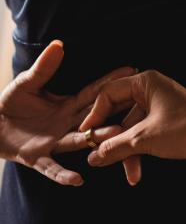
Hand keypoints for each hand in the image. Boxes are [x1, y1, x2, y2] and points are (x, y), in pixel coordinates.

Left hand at [0, 40, 136, 185]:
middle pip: (95, 120)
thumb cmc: (11, 103)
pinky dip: (64, 174)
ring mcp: (55, 142)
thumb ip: (44, 68)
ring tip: (113, 136)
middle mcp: (68, 125)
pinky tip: (77, 179)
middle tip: (136, 106)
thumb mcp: (27, 83)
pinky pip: (52, 168)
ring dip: (96, 139)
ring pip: (80, 141)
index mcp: (68, 106)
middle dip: (115, 112)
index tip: (132, 71)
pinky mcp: (37, 157)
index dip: (112, 83)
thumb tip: (59, 44)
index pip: (94, 94)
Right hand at [79, 70, 185, 185]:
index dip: (94, 117)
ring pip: (132, 128)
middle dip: (113, 139)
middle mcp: (150, 90)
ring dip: (129, 151)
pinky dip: (140, 151)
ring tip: (128, 174)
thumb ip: (115, 147)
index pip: (108, 95)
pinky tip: (135, 172)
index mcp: (143, 83)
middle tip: (100, 156)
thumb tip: (93, 157)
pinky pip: (145, 134)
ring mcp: (159, 106)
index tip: (85, 137)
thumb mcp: (144, 139)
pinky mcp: (166, 121)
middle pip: (119, 114)